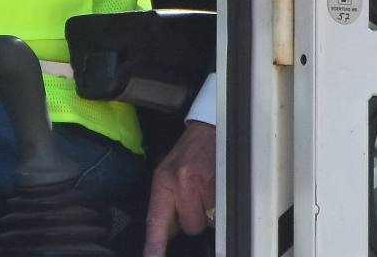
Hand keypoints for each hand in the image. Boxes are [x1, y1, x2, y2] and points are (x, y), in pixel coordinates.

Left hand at [143, 120, 215, 256]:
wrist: (210, 130)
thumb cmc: (189, 154)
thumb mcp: (168, 174)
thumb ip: (167, 203)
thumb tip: (170, 232)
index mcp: (163, 181)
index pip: (157, 220)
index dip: (155, 245)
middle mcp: (180, 182)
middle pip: (189, 226)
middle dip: (194, 218)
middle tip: (196, 197)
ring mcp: (202, 184)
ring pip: (207, 222)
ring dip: (209, 212)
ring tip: (207, 190)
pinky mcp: (221, 185)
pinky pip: (221, 213)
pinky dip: (221, 208)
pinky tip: (217, 190)